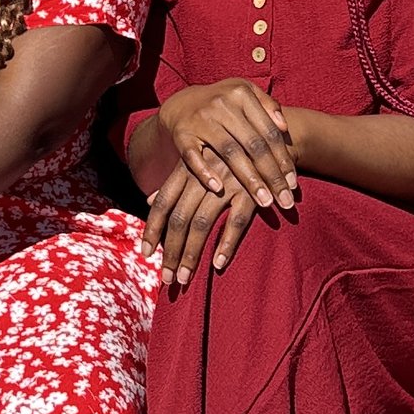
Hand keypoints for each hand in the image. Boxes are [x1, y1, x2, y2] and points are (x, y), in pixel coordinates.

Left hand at [142, 158, 256, 293]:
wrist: (269, 133)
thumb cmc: (230, 152)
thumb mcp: (200, 160)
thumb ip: (176, 182)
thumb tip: (150, 201)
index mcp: (189, 168)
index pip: (164, 203)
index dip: (152, 229)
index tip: (145, 253)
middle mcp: (204, 176)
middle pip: (180, 219)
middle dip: (171, 251)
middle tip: (167, 279)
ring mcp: (228, 183)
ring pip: (203, 223)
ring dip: (192, 254)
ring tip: (185, 279)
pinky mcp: (252, 191)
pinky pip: (236, 221)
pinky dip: (226, 243)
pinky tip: (218, 264)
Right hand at [156, 81, 298, 214]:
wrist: (182, 102)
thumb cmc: (223, 103)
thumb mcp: (245, 93)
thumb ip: (267, 105)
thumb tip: (284, 127)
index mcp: (241, 94)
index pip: (269, 131)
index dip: (283, 159)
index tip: (294, 184)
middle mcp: (222, 105)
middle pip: (254, 145)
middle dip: (272, 175)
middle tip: (285, 201)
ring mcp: (201, 119)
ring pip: (230, 152)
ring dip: (250, 180)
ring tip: (265, 202)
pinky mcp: (182, 133)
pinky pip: (193, 155)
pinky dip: (205, 172)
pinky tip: (219, 189)